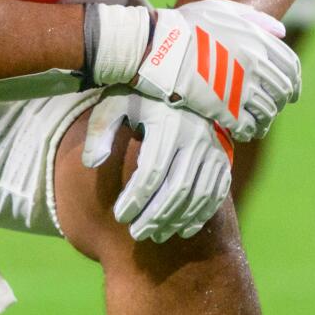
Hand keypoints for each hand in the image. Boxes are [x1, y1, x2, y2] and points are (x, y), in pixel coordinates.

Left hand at [81, 92, 232, 242]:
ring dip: (177, 220)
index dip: (136, 198)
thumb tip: (91, 164)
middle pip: (176, 187)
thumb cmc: (140, 94)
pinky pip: (216, 193)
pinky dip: (201, 215)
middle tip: (136, 234)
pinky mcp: (223, 158)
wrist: (181, 79)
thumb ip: (100, 130)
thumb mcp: (115, 102)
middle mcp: (195, 136)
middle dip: (155, 215)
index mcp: (167, 123)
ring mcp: (213, 148)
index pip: (151, 171)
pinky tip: (182, 230)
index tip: (120, 216)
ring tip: (155, 235)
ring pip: (198, 194)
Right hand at [129, 0, 298, 142]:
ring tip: (257, 126)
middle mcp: (254, 63)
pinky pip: (247, 126)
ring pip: (267, 111)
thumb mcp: (221, 9)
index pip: (290, 66)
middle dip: (280, 103)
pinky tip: (241, 132)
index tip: (291, 94)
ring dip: (265, 121)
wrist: (157, 45)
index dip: (294, 82)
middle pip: (282, 91)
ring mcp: (240, 86)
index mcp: (256, 39)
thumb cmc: (185, 24)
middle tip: (272, 110)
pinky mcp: (223, 107)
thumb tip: (281, 32)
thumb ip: (253, 18)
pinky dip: (248, 132)